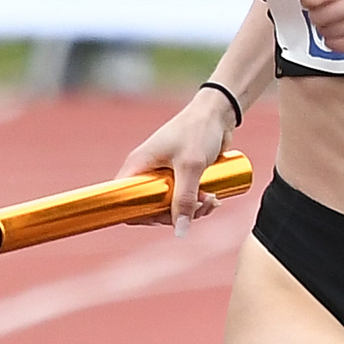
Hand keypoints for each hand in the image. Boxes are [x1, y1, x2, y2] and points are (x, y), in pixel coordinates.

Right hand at [117, 86, 236, 234]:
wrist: (219, 112)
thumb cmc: (198, 130)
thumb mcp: (191, 166)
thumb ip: (185, 199)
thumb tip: (180, 231)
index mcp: (139, 165)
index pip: (124, 200)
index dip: (141, 214)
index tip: (166, 216)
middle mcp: (148, 170)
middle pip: (151, 208)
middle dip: (177, 213)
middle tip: (199, 206)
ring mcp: (164, 174)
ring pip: (172, 206)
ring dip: (193, 209)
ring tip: (212, 198)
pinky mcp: (181, 175)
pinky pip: (185, 198)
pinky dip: (198, 202)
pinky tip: (214, 197)